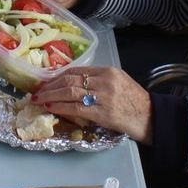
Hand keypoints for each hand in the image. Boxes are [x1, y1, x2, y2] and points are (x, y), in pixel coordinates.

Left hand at [33, 66, 150, 141]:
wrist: (150, 117)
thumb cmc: (134, 101)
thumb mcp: (118, 82)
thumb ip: (98, 80)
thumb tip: (73, 84)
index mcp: (107, 71)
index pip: (76, 70)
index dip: (57, 76)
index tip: (46, 82)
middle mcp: (104, 81)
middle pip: (69, 80)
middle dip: (50, 86)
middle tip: (37, 92)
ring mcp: (103, 96)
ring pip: (69, 92)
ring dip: (50, 96)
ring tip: (38, 100)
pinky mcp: (102, 112)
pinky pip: (75, 108)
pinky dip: (60, 107)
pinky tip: (50, 108)